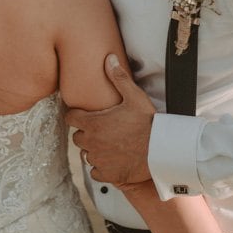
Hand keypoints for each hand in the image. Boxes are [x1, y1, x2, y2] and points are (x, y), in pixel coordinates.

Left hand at [65, 54, 153, 183]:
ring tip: (110, 145)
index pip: (70, 118)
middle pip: (77, 137)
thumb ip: (119, 78)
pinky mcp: (107, 174)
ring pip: (87, 154)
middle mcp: (91, 142)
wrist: (161, 151)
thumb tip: (109, 58)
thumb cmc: (148, 123)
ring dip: (94, 150)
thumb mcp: (134, 97)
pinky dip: (101, 168)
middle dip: (86, 133)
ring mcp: (98, 160)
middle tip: (101, 131)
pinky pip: (95, 172)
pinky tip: (113, 161)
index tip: (83, 115)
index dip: (76, 116)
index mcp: (93, 123)